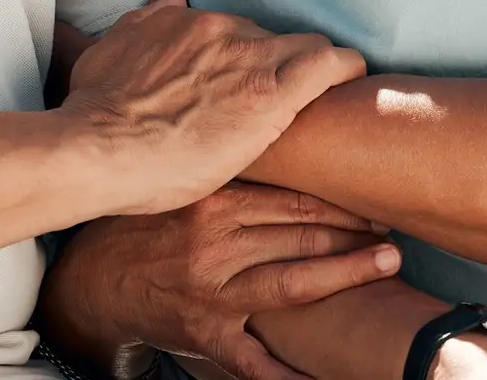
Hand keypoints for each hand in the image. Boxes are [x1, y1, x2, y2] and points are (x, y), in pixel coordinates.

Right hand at [41, 183, 400, 379]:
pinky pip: (254, 359)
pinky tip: (322, 375)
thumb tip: (284, 130)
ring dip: (346, 272)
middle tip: (393, 224)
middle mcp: (215, 242)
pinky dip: (288, 371)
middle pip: (300, 233)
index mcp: (212, 200)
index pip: (291, 195)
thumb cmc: (146, 224)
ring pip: (293, 282)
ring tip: (388, 260)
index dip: (338, 196)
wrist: (92, 279)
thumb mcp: (182, 183)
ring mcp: (213, 291)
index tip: (373, 192)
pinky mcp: (207, 332)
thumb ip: (230, 169)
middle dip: (353, 229)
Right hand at [62, 0, 365, 215]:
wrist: (98, 150)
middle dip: (278, 66)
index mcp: (187, 21)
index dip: (246, 58)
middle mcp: (222, 31)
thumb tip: (171, 0)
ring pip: (306, 47)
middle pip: (273, 38)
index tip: (247, 79)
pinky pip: (328, 66)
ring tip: (322, 97)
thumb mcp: (110, 50)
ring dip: (315, 69)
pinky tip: (353, 81)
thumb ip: (145, 23)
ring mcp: (248, 60)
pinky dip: (344, 70)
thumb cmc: (95, 114)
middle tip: (277, 100)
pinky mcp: (272, 96)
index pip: (237, 30)